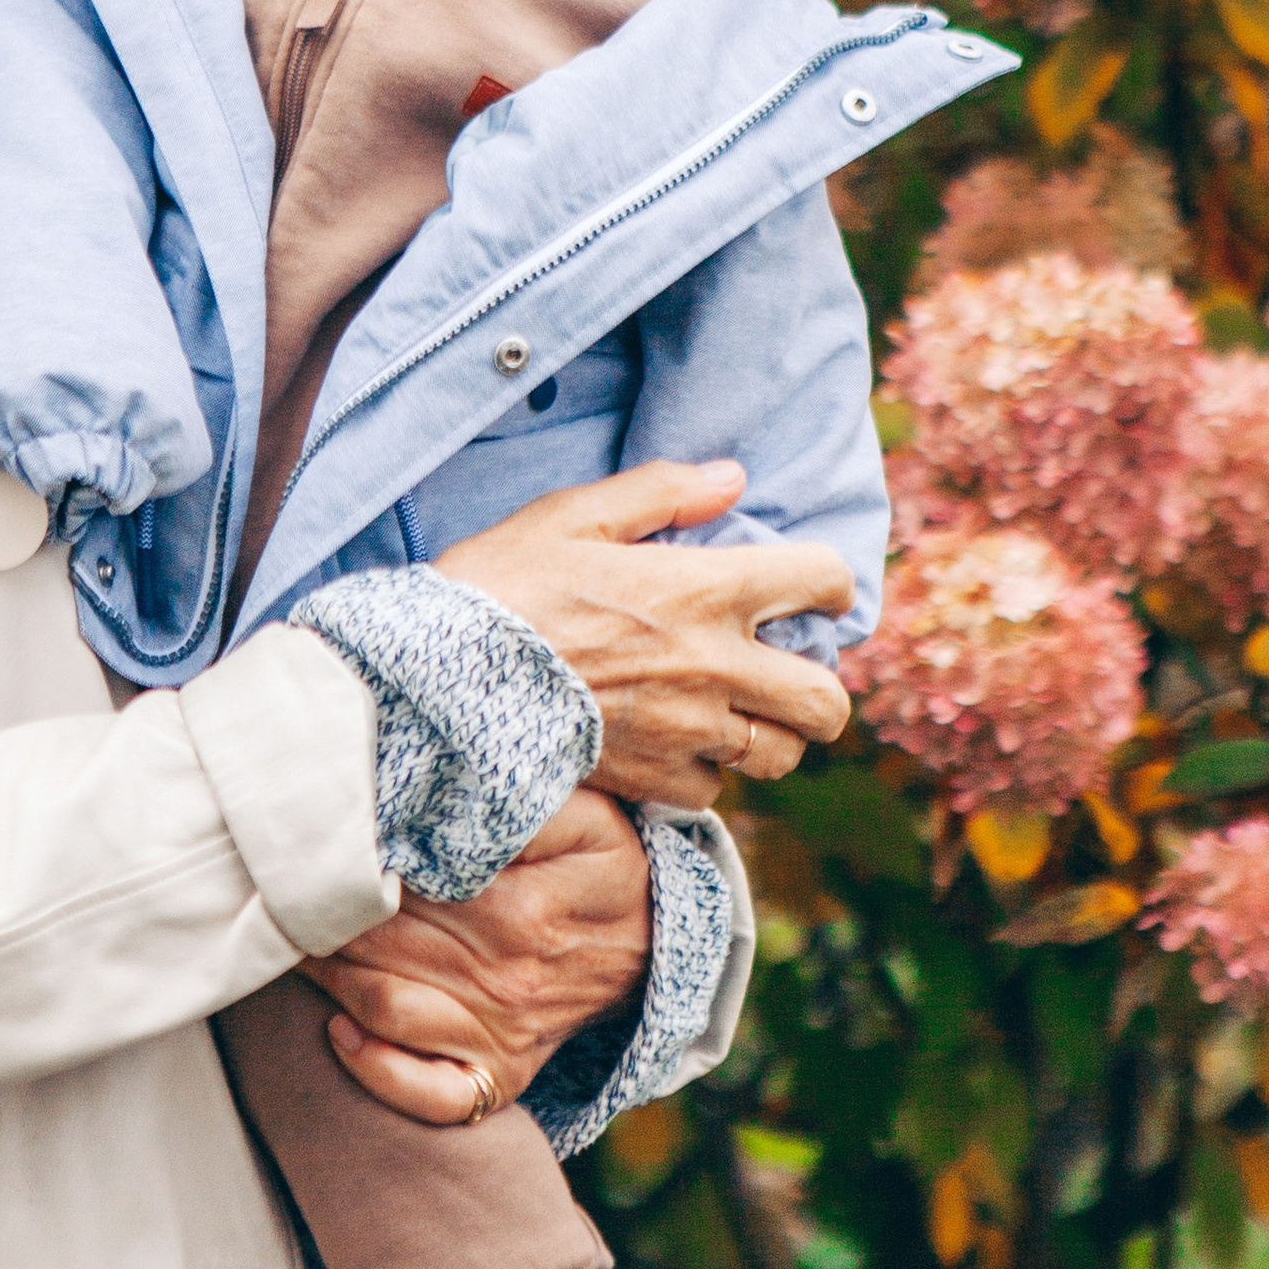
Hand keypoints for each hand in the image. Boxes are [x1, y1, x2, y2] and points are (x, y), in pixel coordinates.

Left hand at [302, 786, 652, 1126]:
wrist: (656, 940)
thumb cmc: (603, 863)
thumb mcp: (582, 812)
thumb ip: (516, 800)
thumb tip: (440, 797)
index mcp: (521, 910)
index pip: (405, 887)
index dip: (352, 863)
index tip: (317, 839)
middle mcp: (508, 980)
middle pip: (380, 943)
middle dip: (321, 914)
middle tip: (281, 884)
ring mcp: (502, 1035)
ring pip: (383, 1007)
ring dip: (326, 974)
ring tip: (294, 939)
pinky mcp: (500, 1075)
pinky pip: (431, 1096)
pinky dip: (378, 1073)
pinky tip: (340, 1033)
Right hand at [439, 456, 851, 810]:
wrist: (440, 681)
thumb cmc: (500, 586)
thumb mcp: (571, 515)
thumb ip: (661, 492)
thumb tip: (732, 478)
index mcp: (703, 591)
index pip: (822, 583)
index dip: (829, 583)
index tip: (809, 589)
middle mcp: (714, 668)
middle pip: (827, 702)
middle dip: (819, 686)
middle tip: (783, 669)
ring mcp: (687, 734)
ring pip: (781, 756)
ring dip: (767, 735)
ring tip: (733, 713)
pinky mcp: (652, 781)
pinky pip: (712, 791)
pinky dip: (704, 773)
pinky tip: (673, 744)